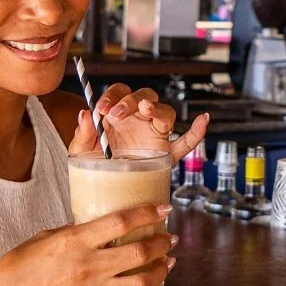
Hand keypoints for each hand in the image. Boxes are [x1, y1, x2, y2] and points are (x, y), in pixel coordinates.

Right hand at [0, 204, 176, 285]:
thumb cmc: (19, 268)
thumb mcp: (45, 237)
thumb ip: (76, 232)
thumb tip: (103, 228)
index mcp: (75, 241)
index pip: (121, 222)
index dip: (147, 213)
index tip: (164, 208)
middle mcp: (87, 267)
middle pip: (140, 253)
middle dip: (162, 244)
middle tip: (169, 239)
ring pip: (142, 285)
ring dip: (161, 273)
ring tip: (167, 265)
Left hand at [68, 83, 207, 164]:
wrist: (104, 192)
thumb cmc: (94, 166)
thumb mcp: (81, 150)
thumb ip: (83, 133)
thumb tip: (85, 114)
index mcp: (118, 115)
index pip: (120, 93)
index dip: (112, 96)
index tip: (101, 108)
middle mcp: (139, 120)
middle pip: (145, 96)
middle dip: (131, 100)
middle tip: (116, 114)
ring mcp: (155, 134)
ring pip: (165, 112)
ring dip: (156, 108)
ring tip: (145, 110)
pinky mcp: (167, 152)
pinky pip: (186, 141)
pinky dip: (197, 132)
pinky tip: (203, 119)